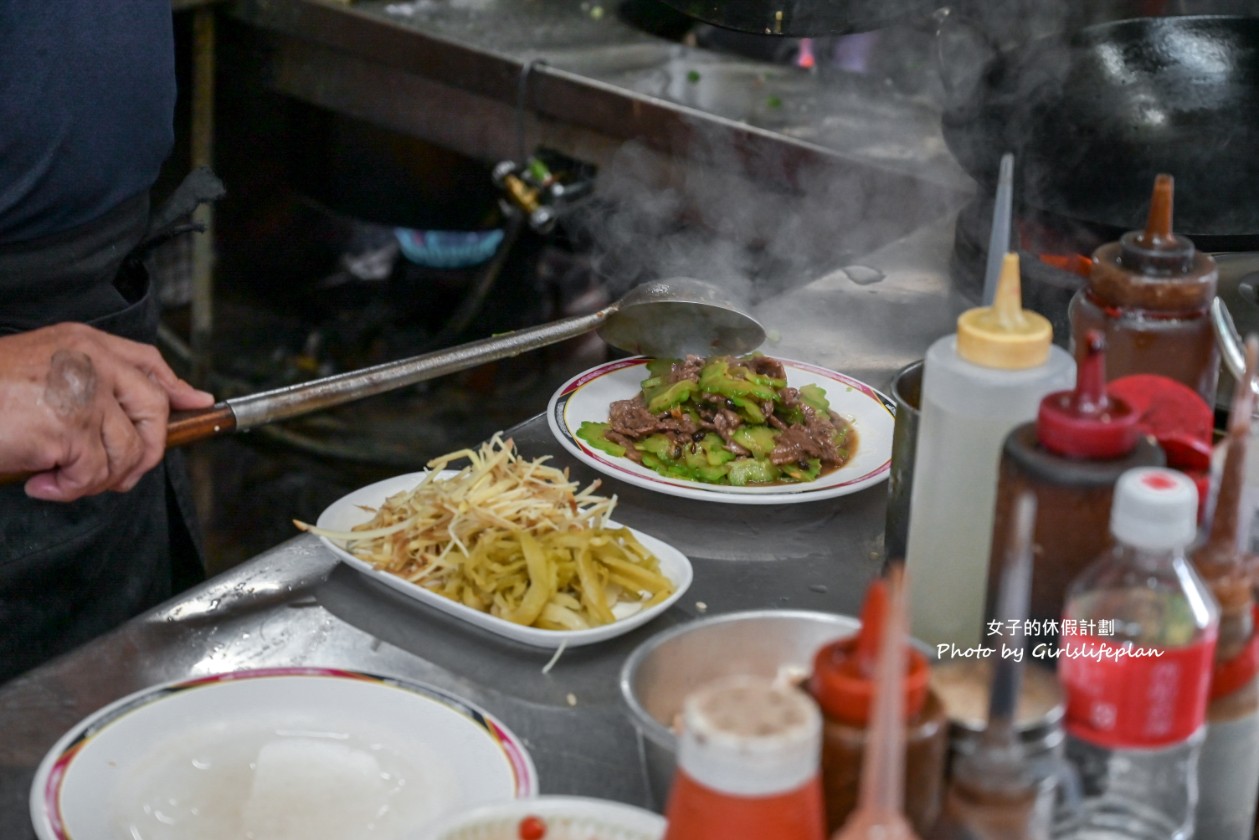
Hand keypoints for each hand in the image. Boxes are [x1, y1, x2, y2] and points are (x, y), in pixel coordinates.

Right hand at [0, 323, 214, 501]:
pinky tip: (42, 484)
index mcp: (84, 343)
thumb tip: (141, 414)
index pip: (147, 363)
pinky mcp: (69, 427)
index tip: (197, 404)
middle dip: (145, 452)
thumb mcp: (42, 373)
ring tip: (62, 478)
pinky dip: (70, 489)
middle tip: (115, 475)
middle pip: (154, 411)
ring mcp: (82, 393)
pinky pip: (94, 473)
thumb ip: (90, 385)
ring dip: (99, 478)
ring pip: (128, 451)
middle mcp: (90, 362)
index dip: (176, 387)